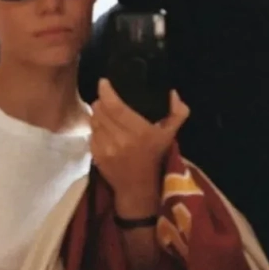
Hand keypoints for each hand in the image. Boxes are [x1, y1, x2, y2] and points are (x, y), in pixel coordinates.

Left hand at [90, 79, 189, 212]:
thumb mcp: (170, 136)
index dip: (106, 91)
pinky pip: (91, 133)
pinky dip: (95, 128)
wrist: (137, 187)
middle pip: (100, 110)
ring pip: (93, 120)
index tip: (104, 82)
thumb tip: (173, 93)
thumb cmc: (154, 158)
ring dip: (97, 114)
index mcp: (139, 132)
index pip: (115, 106)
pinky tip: (104, 129)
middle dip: (101, 101)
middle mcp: (121, 139)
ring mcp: (106, 148)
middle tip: (107, 99)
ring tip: (105, 114)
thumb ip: (177, 113)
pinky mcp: (96, 155)